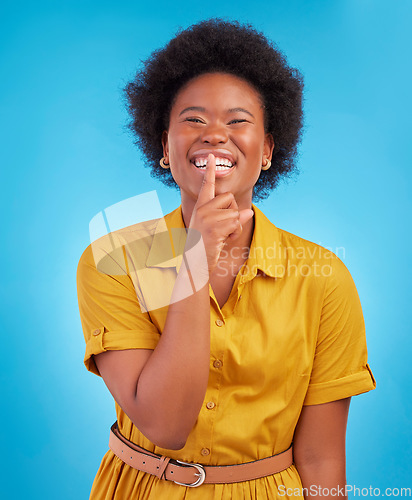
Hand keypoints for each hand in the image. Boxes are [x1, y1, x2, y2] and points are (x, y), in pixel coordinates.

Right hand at [188, 154, 253, 272]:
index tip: (212, 157)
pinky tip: (224, 240)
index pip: (207, 185)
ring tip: (222, 237)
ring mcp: (208, 217)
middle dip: (234, 213)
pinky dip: (235, 233)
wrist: (195, 264)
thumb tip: (249, 212)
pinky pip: (236, 223)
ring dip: (235, 227)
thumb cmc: (205, 247)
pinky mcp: (214, 226)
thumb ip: (230, 218)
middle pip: (230, 198)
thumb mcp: (217, 229)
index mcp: (200, 207)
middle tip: (224, 229)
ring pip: (236, 212)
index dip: (210, 171)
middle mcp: (202, 209)